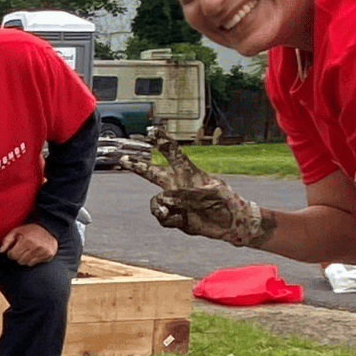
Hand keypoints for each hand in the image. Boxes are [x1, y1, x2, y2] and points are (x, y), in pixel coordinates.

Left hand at [0, 223, 57, 265]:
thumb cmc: (30, 231)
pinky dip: (31, 260)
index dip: (10, 253)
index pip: (13, 255)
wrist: (49, 229)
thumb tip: (0, 251)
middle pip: (19, 261)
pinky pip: (33, 263)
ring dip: (23, 259)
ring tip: (26, 251)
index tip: (12, 250)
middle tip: (20, 250)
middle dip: (17, 256)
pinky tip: (33, 253)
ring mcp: (43, 251)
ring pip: (26, 263)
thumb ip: (7, 240)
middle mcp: (36, 246)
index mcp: (27, 239)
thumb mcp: (16, 231)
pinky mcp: (48, 255)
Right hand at [122, 134, 272, 247]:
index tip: (153, 131)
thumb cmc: (226, 202)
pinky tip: (178, 218)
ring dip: (160, 205)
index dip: (163, 141)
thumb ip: (188, 195)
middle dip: (138, 166)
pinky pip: (162, 217)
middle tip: (124, 159)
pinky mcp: (174, 217)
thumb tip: (167, 199)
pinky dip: (167, 218)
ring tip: (166, 211)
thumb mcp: (212, 194)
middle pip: (153, 173)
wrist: (231, 224)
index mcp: (189, 173)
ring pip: (156, 200)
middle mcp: (178, 185)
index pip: (174, 154)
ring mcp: (175, 201)